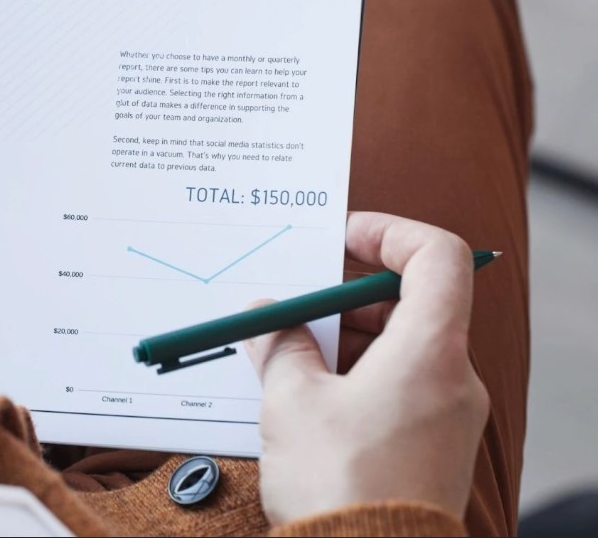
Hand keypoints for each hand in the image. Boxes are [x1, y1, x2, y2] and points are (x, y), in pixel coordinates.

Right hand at [245, 212, 488, 524]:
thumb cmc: (339, 485)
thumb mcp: (292, 400)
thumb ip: (280, 343)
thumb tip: (266, 316)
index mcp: (430, 351)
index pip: (436, 256)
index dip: (389, 232)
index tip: (342, 238)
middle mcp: (452, 378)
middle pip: (412, 301)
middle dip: (347, 294)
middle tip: (295, 304)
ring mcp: (447, 415)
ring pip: (401, 346)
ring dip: (346, 337)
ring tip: (289, 356)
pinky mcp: (432, 446)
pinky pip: (400, 385)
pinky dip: (358, 374)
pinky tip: (309, 395)